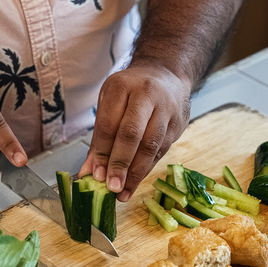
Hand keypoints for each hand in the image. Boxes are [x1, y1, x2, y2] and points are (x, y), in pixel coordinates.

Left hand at [79, 65, 190, 201]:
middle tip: (111, 187)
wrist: (166, 73)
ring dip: (136, 173)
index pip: (110, 124)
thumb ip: (99, 137)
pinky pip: (161, 151)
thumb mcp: (109, 103)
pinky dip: (146, 169)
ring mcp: (166, 109)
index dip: (102, 152)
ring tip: (122, 193)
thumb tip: (88, 172)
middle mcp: (147, 95)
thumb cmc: (131, 91)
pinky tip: (135, 182)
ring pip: (150, 146)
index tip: (95, 175)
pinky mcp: (178, 123)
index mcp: (122, 86)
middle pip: (132, 135)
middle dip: (120, 164)